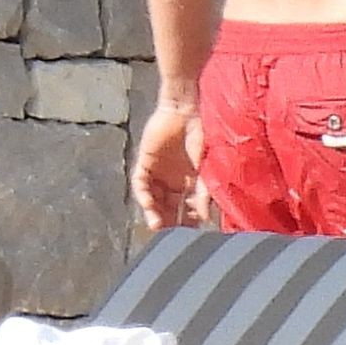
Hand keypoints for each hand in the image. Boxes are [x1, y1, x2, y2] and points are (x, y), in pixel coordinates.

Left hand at [131, 105, 209, 229]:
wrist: (185, 110)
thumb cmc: (201, 134)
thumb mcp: (204, 167)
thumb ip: (203, 192)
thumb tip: (205, 216)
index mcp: (190, 183)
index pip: (187, 209)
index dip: (188, 221)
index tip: (190, 232)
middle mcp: (173, 181)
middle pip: (168, 207)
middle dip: (169, 221)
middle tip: (169, 234)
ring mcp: (158, 172)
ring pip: (153, 199)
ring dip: (153, 213)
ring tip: (156, 225)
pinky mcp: (144, 162)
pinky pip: (141, 184)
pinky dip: (143, 195)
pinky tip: (148, 204)